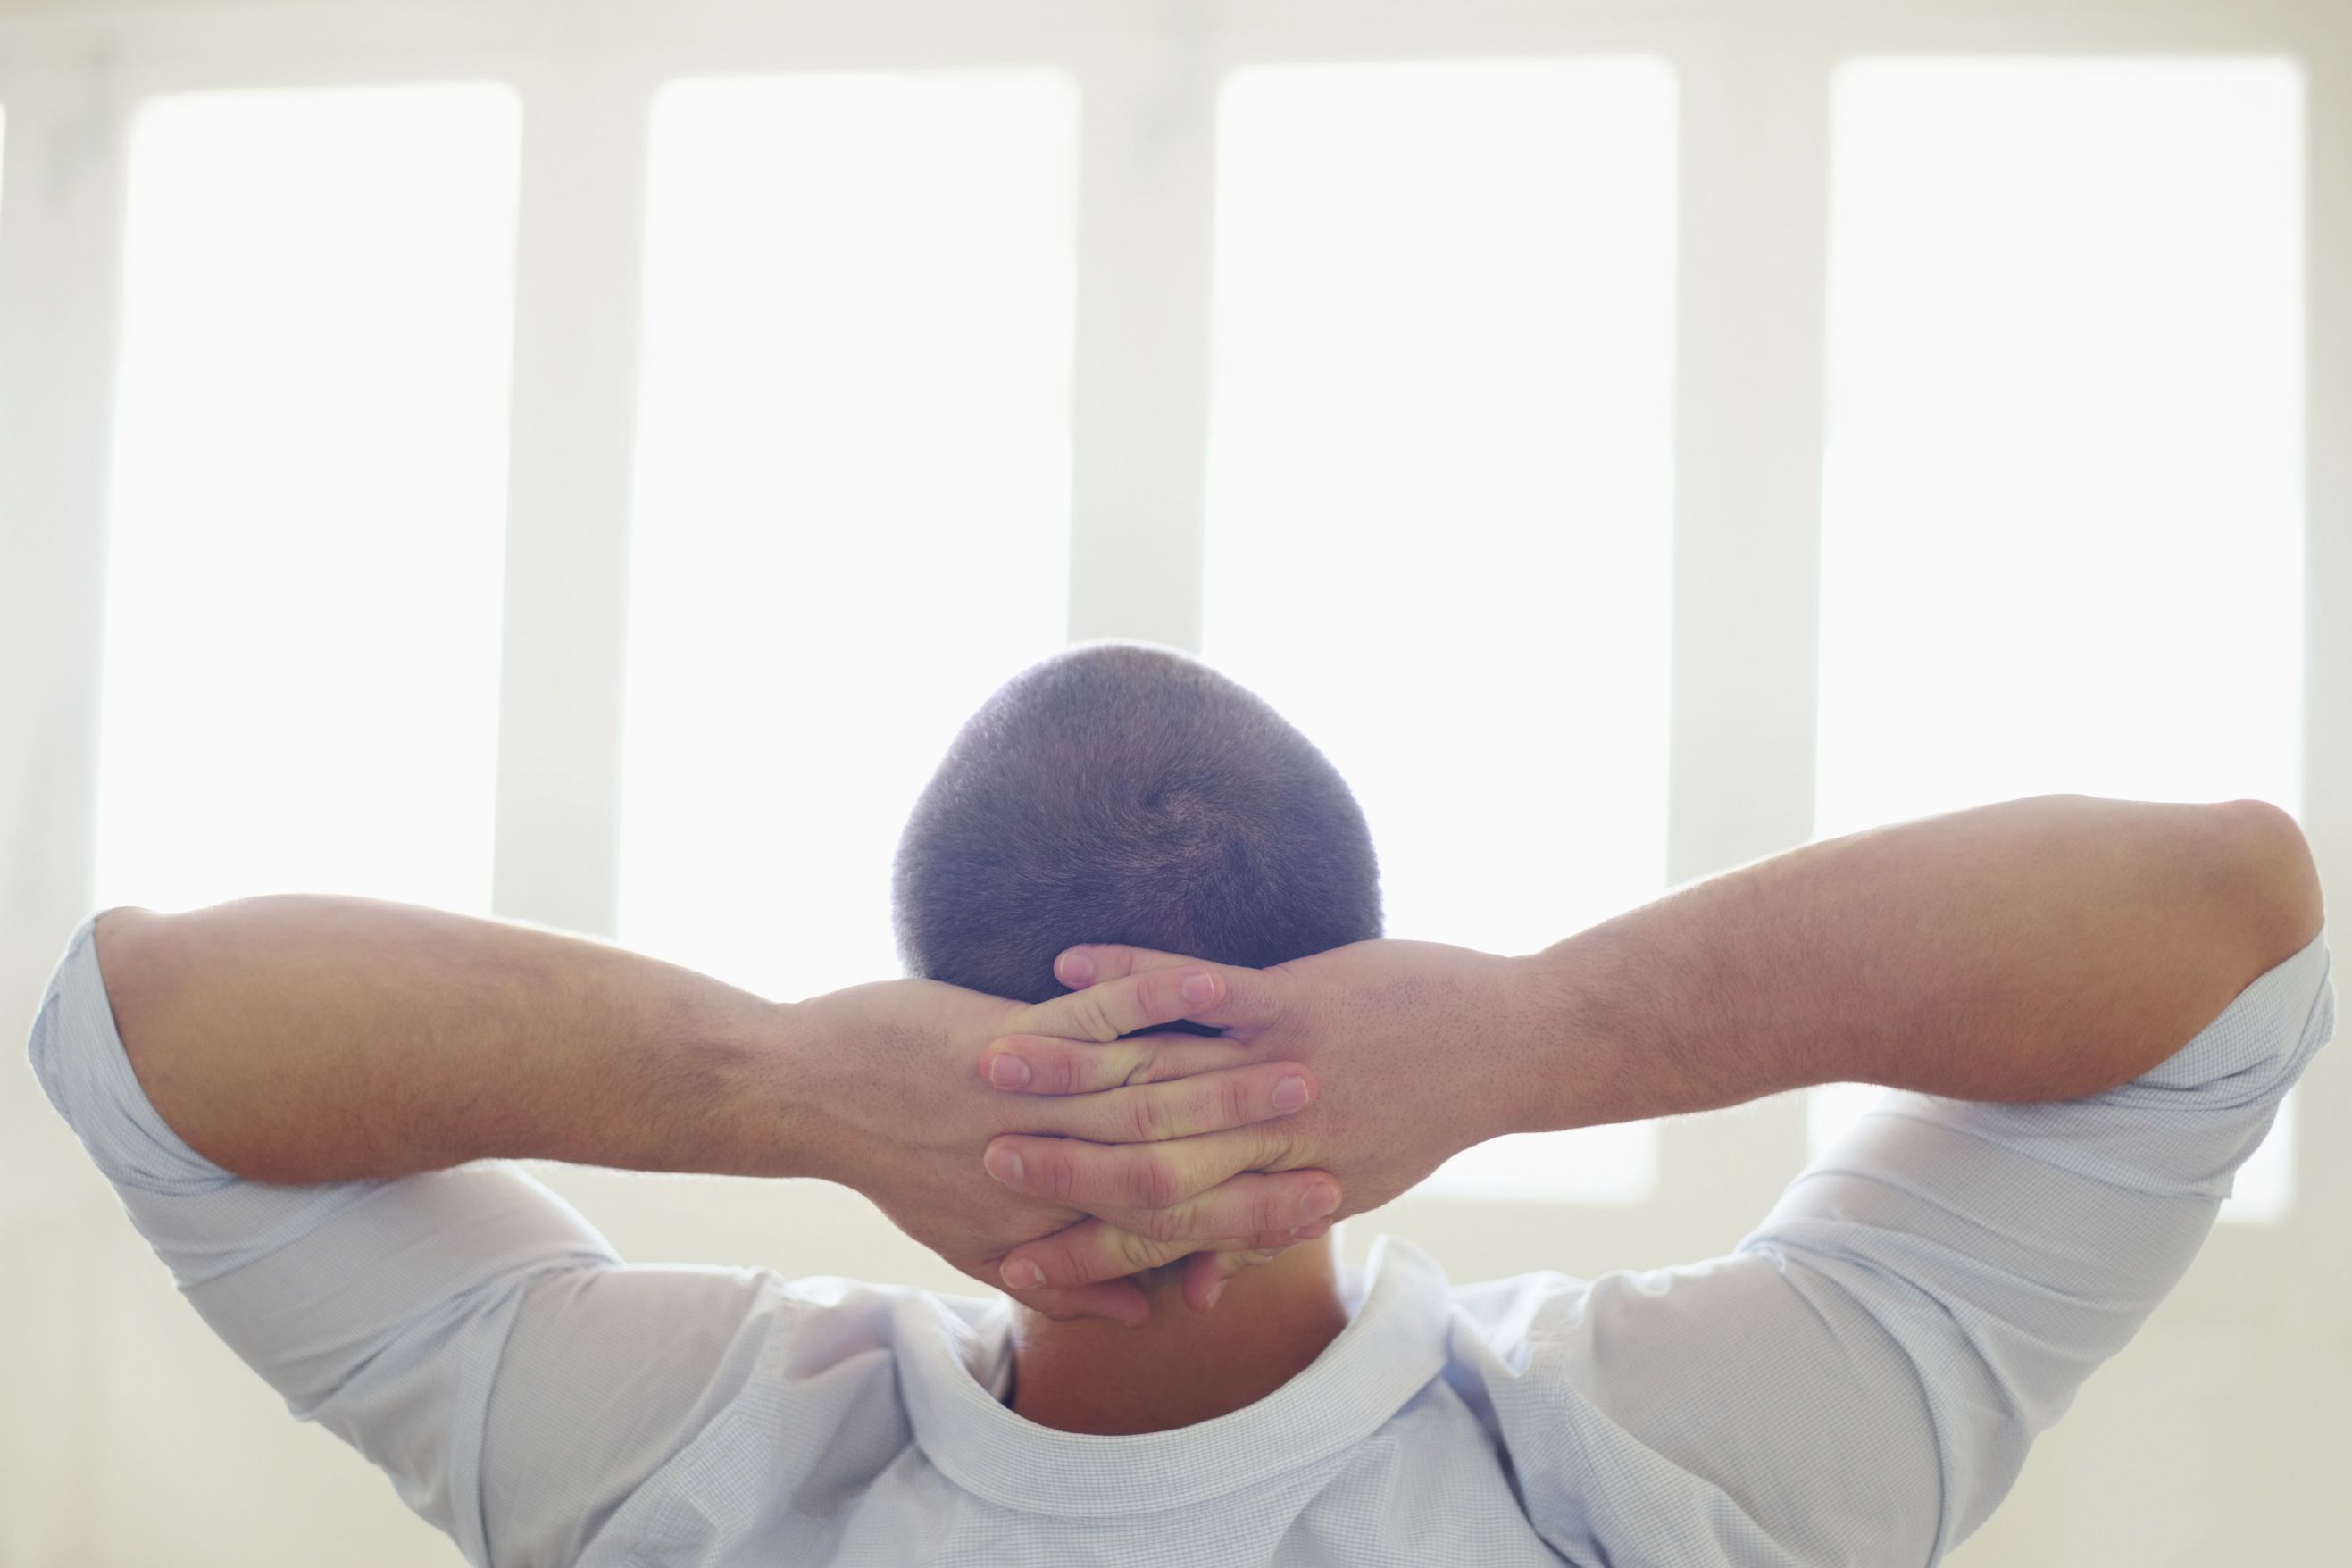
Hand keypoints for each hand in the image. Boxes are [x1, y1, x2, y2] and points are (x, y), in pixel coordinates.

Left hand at [796, 962, 1341, 1325]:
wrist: (806, 1095)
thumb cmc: (897, 1161)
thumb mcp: (979, 1243)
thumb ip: (1070, 1278)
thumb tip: (1147, 1310)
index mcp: (1049, 1228)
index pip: (1173, 1232)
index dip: (1255, 1222)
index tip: (1323, 1206)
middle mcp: (1047, 1177)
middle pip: (1180, 1167)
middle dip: (1265, 1147)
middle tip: (1338, 1127)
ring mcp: (1028, 1108)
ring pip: (1148, 1094)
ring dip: (1230, 1074)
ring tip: (1303, 1056)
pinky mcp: (1004, 1042)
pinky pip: (1092, 1021)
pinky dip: (1151, 998)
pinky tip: (1207, 985)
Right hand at [975, 938, 1526, 1308]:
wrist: (1509, 1048)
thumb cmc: (1421, 1114)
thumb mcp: (1342, 1185)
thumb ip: (1260, 1226)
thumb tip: (1191, 1286)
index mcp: (1281, 1194)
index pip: (1164, 1234)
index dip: (1085, 1251)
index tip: (1013, 1259)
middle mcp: (1273, 1144)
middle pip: (1144, 1163)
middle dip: (1054, 1164)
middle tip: (975, 1159)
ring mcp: (1281, 1069)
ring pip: (1154, 1076)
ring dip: (1067, 1067)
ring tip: (989, 1062)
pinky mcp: (1296, 1001)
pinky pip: (1196, 989)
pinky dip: (1128, 977)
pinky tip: (1065, 964)